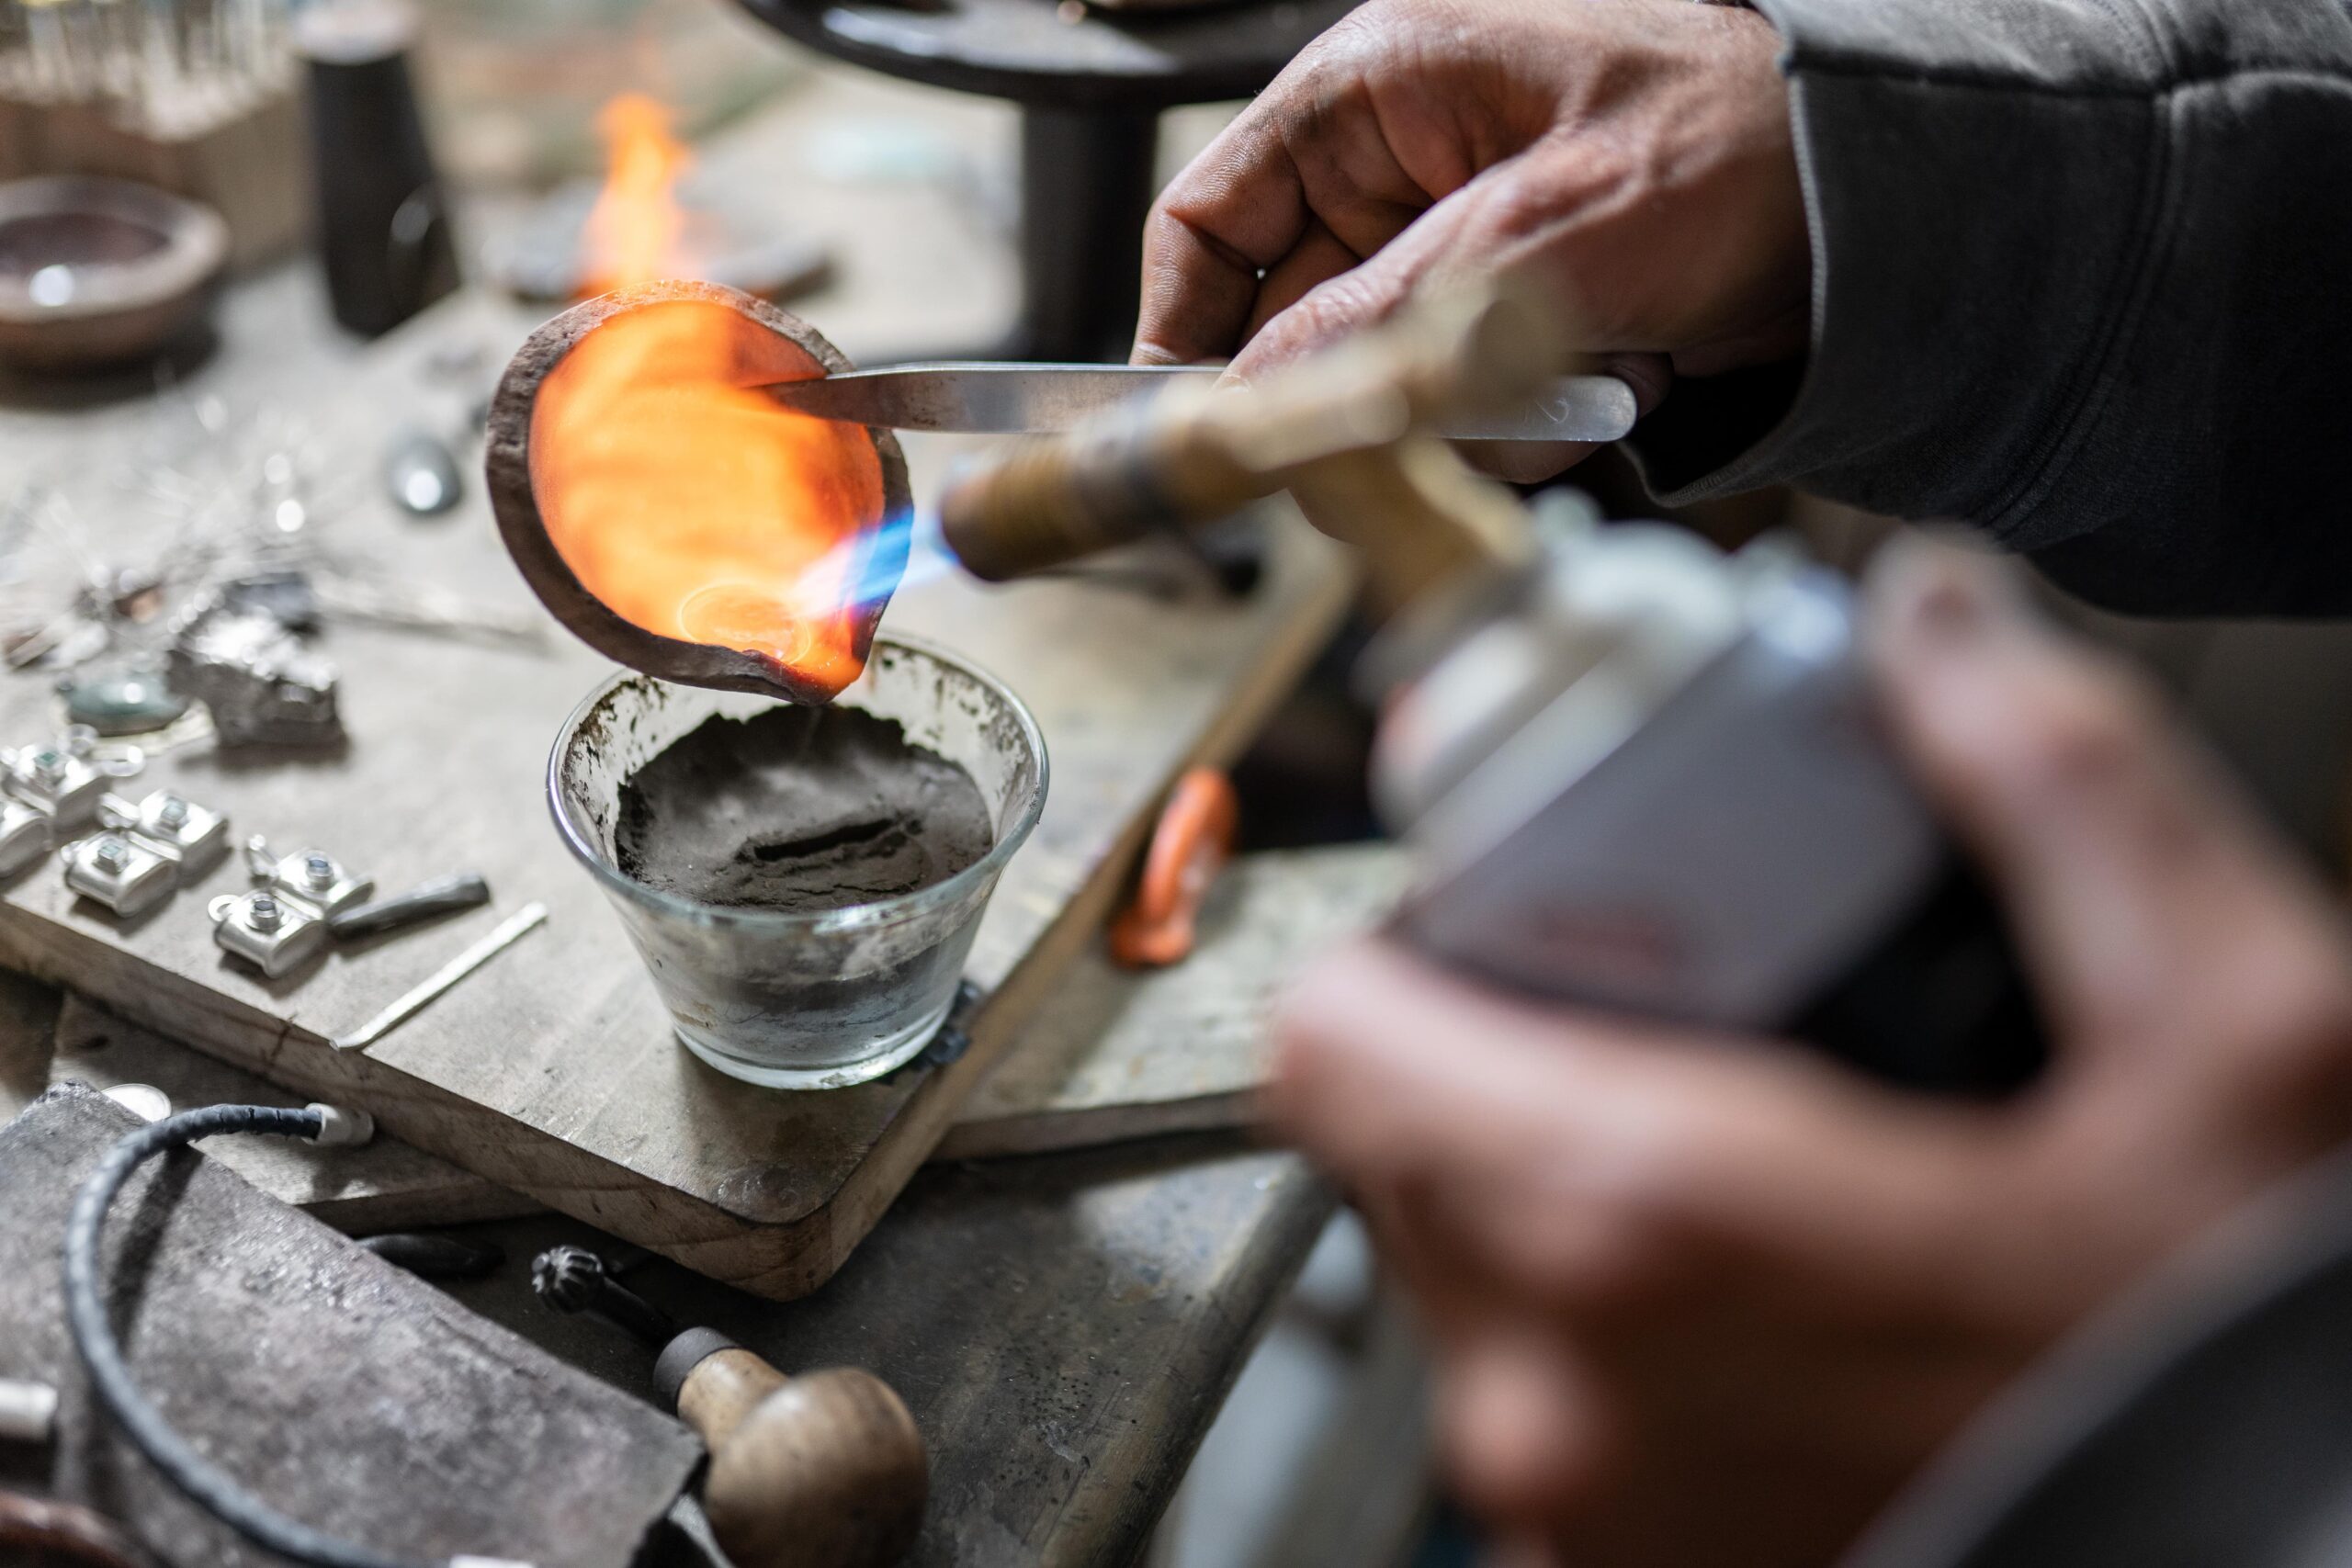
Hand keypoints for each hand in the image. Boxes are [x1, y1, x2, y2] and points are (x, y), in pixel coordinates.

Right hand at [1134, 0, 1808, 477]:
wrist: (1889, 201)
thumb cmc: (1741, 147)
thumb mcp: (1546, 233)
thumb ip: (1384, 321)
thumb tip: (1258, 406)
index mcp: (1377, 92)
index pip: (1209, 220)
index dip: (1186, 333)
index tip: (1208, 437)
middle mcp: (1400, 166)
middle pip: (1294, 326)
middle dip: (1370, 397)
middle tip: (1444, 435)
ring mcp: (1458, 242)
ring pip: (1380, 385)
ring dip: (1472, 416)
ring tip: (1585, 379)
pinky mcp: (1512, 310)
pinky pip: (1460, 404)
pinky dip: (1531, 419)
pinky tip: (1621, 377)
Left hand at [1269, 539, 2351, 1566]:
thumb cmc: (2250, 1385)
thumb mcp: (2232, 1041)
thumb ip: (2058, 788)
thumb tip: (1932, 627)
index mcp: (1651, 1233)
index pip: (1342, 1033)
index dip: (1421, 940)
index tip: (1533, 903)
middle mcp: (1561, 1397)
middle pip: (1396, 1137)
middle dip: (1506, 1043)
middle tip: (1676, 996)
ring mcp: (1579, 1508)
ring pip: (1458, 1265)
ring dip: (1559, 1179)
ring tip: (1746, 1131)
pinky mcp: (1617, 1567)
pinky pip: (1541, 1386)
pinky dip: (1613, 1311)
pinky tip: (1777, 1272)